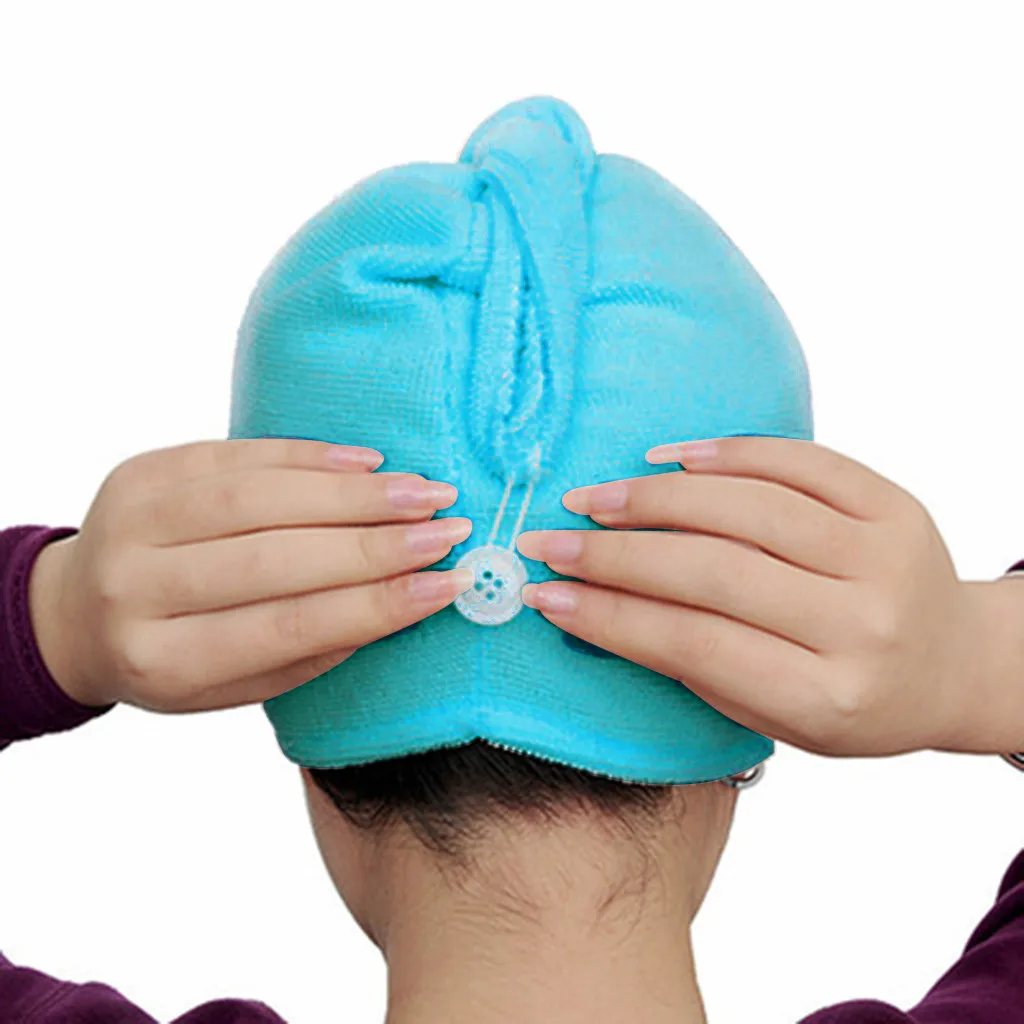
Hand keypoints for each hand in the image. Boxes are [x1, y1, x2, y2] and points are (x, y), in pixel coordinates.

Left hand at [28, 439, 472, 711]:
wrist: (77, 611)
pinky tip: (368, 463)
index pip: (288, 627)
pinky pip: (239, 455)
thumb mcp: (229, 686)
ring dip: (353, 494)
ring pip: (260, 497)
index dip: (375, 605)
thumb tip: (399, 598)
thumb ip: (308, 651)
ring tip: (422, 493)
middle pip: (277, 558)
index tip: (446, 586)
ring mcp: (134, 519)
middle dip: (375, 543)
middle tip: (447, 530)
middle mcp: (137, 587)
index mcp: (163, 659)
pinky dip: (310, 457)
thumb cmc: (168, 657)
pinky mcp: (143, 469)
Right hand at [516, 437, 1023, 757]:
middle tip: (547, 542)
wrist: (952, 662)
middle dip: (614, 554)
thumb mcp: (777, 717)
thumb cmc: (852, 701)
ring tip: (593, 500)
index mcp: (827, 694)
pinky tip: (665, 460)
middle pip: (712, 571)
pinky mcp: (889, 502)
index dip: (609, 617)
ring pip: (745, 507)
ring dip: (654, 499)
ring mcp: (882, 553)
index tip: (546, 596)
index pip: (694, 645)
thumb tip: (596, 606)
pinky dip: (723, 453)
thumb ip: (696, 666)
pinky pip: (796, 461)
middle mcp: (861, 622)